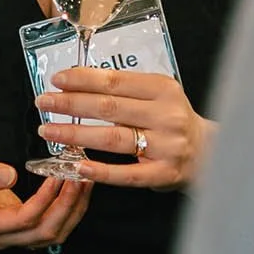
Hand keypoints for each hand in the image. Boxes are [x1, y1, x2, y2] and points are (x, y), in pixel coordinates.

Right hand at [0, 151, 91, 249]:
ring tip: (83, 181)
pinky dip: (65, 210)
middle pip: (43, 233)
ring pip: (51, 235)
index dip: (45, 200)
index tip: (57, 176)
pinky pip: (48, 226)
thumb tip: (11, 174)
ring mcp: (9, 235)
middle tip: (78, 177)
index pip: (24, 221)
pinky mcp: (17, 227)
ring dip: (71, 210)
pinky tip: (73, 188)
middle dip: (66, 207)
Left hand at [34, 69, 213, 189]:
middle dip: (70, 104)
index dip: (83, 79)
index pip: (115, 82)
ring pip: (112, 139)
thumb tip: (78, 81)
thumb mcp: (158, 95)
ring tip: (48, 130)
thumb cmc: (173, 119)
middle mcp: (166, 116)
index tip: (57, 79)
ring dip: (75, 134)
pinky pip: (127, 174)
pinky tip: (77, 166)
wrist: (210, 152)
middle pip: (109, 108)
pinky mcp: (164, 174)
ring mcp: (166, 146)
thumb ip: (127, 88)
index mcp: (163, 89)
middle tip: (43, 102)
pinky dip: (101, 171)